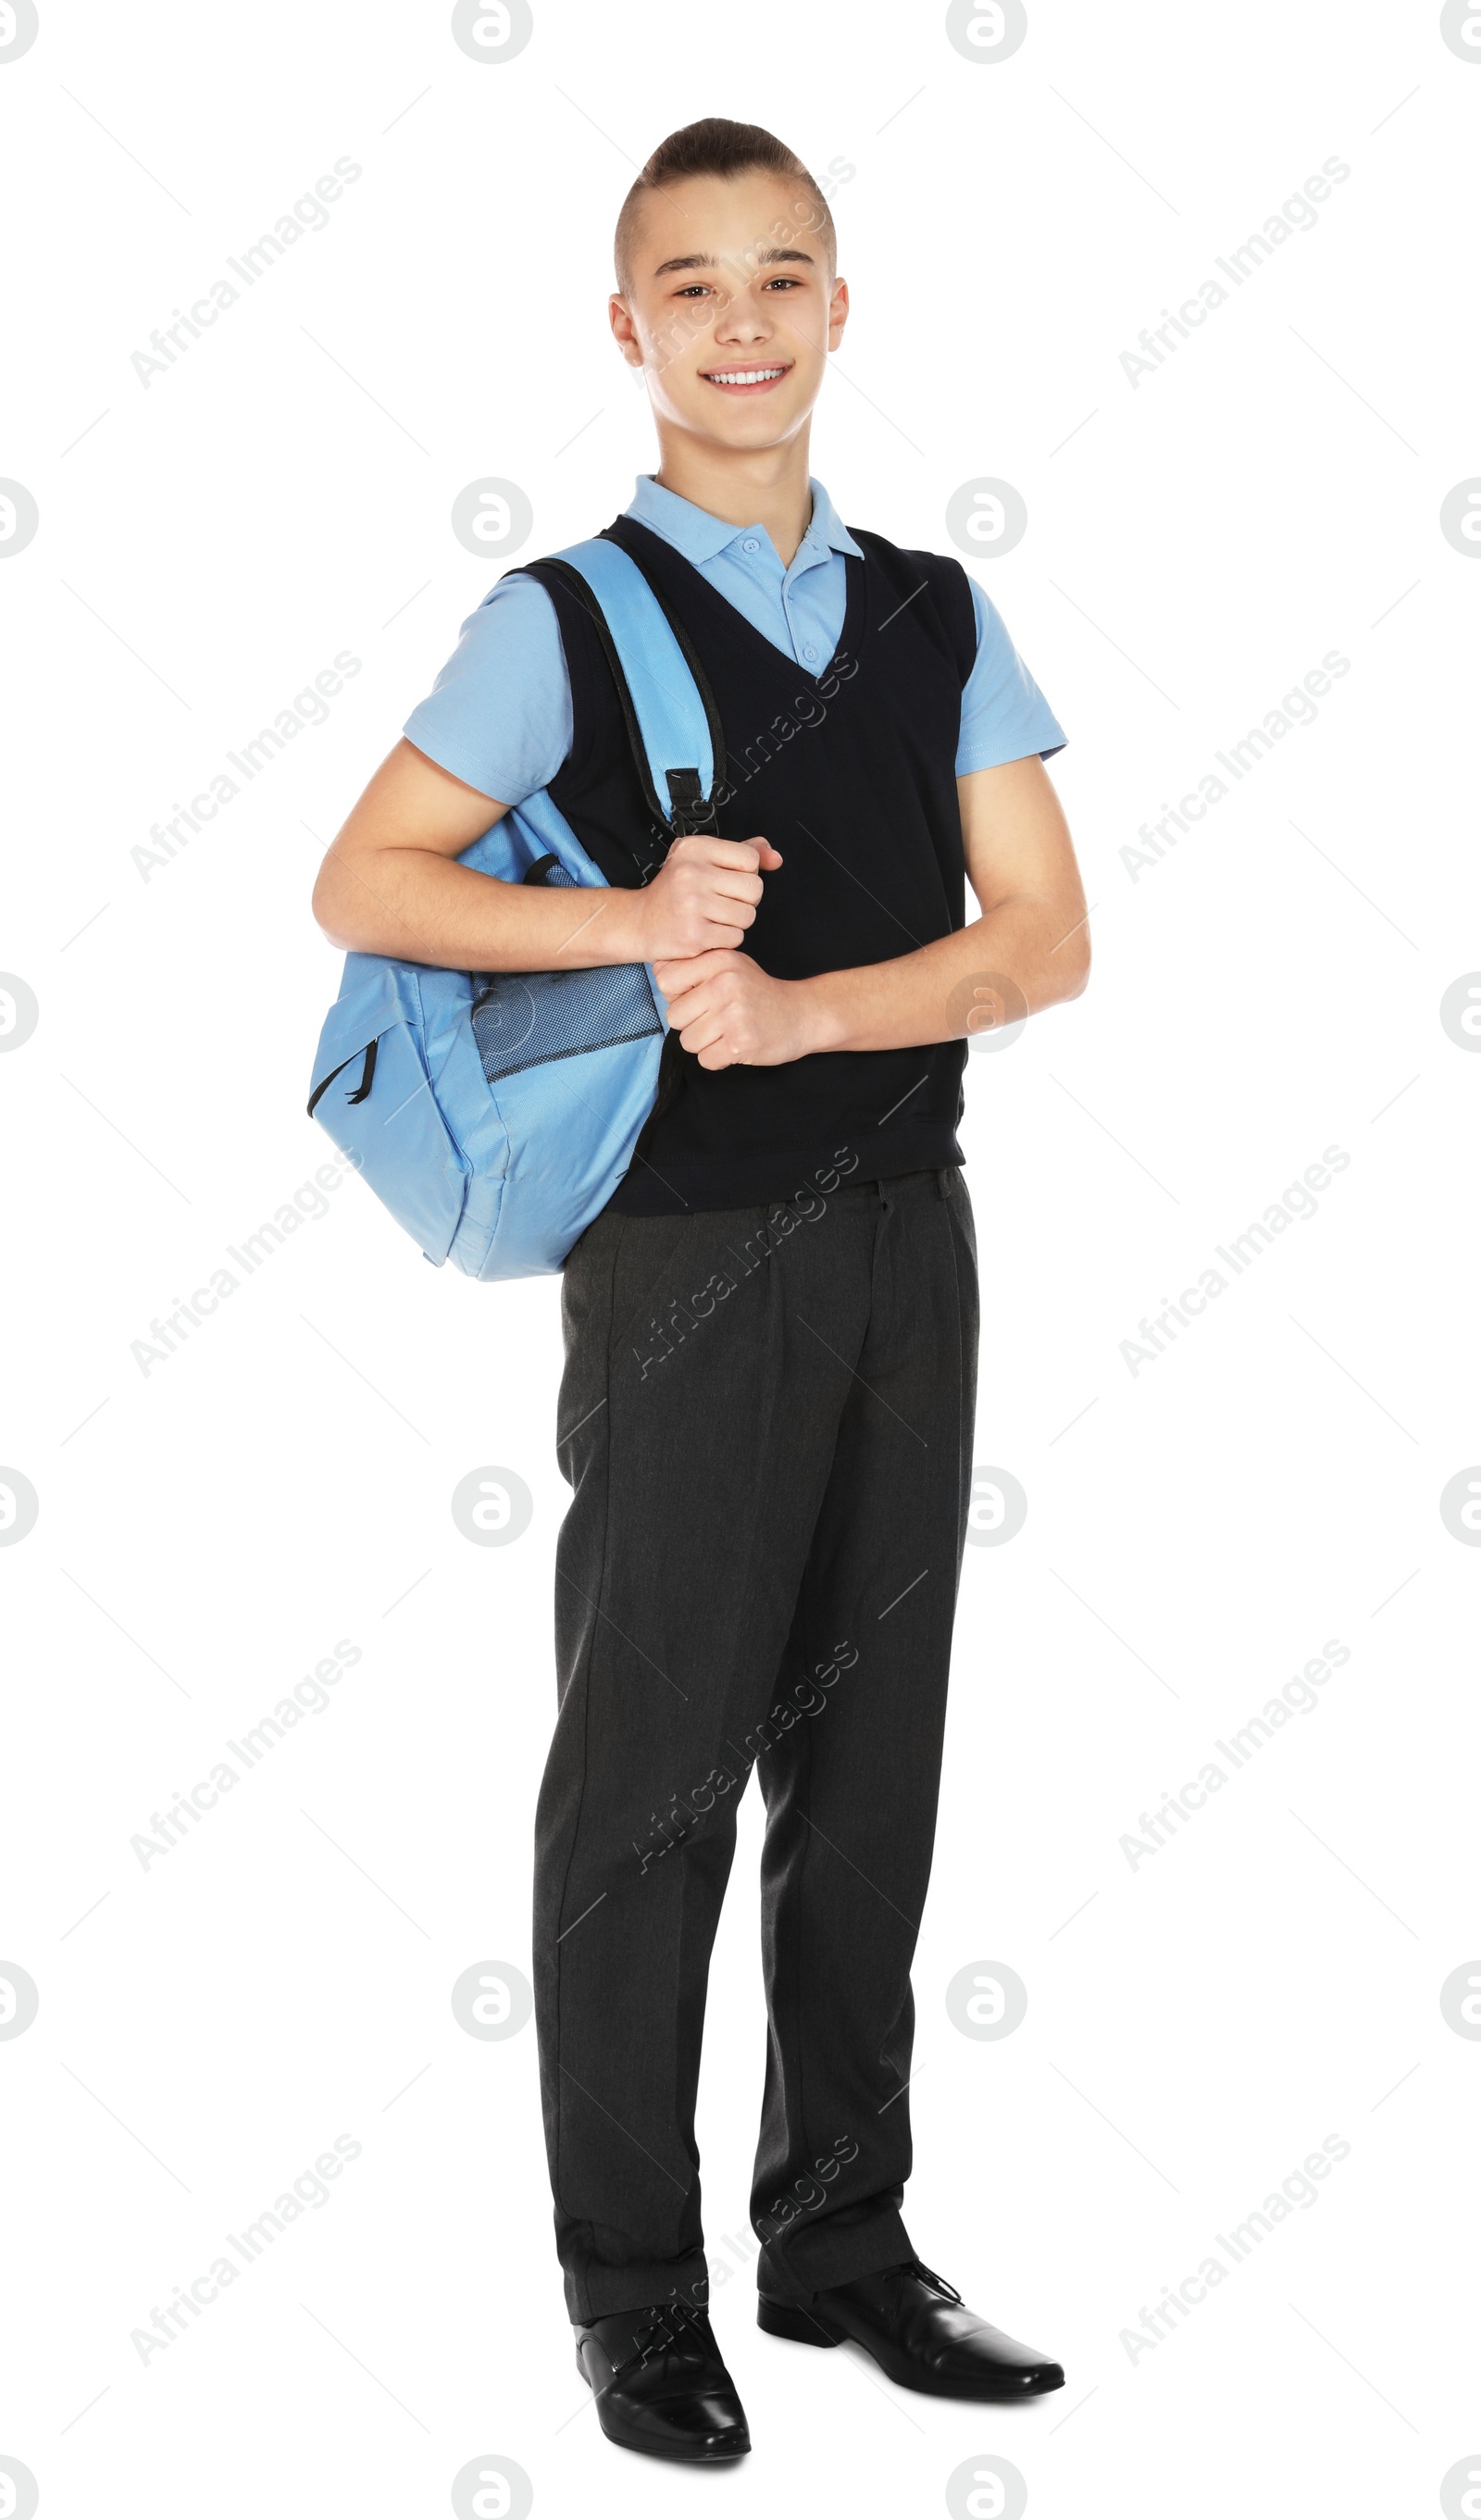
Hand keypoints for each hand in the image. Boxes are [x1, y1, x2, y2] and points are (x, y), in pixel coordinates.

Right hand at [622, 834, 781, 963]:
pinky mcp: (694, 934)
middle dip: (745, 900)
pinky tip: (707, 932)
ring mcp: (692, 904)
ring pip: (748, 916)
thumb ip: (743, 852)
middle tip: (721, 903)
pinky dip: (726, 939)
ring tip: (713, 918)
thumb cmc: (676, 890)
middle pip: (755, 889)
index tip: (725, 881)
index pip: (751, 859)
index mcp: (695, 848)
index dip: (745, 874)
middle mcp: (692, 872)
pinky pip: (735, 938)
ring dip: (736, 922)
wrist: (641, 922)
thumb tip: (776, 858)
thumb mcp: (703, 858)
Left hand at [652, 949, 820, 1070]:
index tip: (698, 997)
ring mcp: (734, 1014)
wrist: (802, 1015)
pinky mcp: (741, 1043)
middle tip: (716, 1019)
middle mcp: (726, 984)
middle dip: (691, 1023)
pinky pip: (706, 1060)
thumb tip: (656, 970)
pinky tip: (734, 1045)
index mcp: (720, 961)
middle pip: (674, 1015)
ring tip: (726, 1032)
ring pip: (688, 1041)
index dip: (676, 994)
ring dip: (704, 1043)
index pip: (666, 979)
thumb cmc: (758, 993)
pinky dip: (717, 1059)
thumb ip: (695, 966)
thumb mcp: (730, 966)